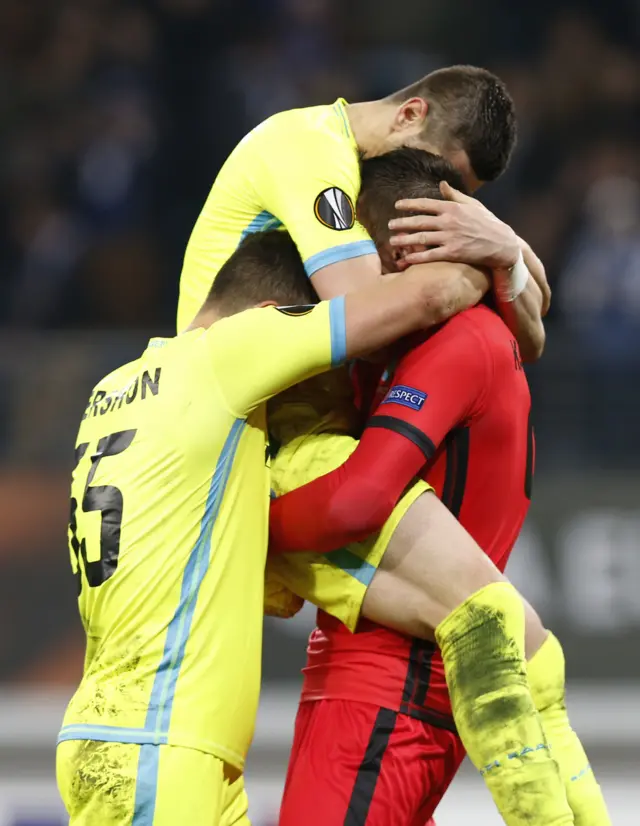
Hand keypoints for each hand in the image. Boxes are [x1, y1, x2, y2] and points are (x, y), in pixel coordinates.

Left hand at [388, 181, 520, 268]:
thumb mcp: (472, 205)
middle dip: (402, 223)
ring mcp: (450, 238)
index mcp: (453, 208)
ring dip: (404, 240)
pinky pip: (430, 255)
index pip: (426, 204)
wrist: (502, 244)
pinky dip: (416, 257)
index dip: (409, 204)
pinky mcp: (453, 253)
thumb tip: (441, 184)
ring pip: (421, 239)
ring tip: (392, 241)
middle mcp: (449, 221)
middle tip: (389, 225)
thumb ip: (454, 195)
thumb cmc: (487, 223)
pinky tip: (406, 258)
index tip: (397, 205)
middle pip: (419, 222)